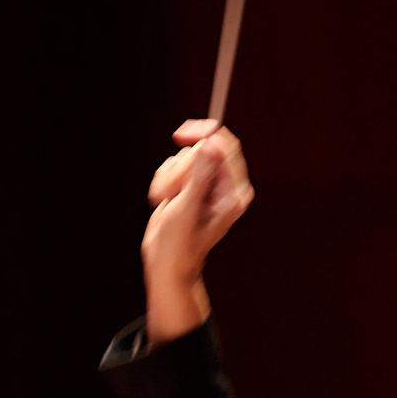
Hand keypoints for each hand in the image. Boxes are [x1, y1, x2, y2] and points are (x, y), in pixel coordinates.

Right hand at [140, 119, 253, 341]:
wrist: (166, 263)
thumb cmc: (180, 245)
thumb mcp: (189, 208)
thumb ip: (200, 175)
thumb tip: (212, 145)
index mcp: (233, 191)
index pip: (226, 147)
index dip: (205, 134)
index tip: (181, 135)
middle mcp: (223, 185)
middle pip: (201, 149)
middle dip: (180, 168)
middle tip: (174, 193)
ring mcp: (205, 184)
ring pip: (184, 158)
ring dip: (169, 178)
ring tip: (169, 202)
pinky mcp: (189, 186)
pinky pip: (172, 167)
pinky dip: (164, 182)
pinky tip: (165, 202)